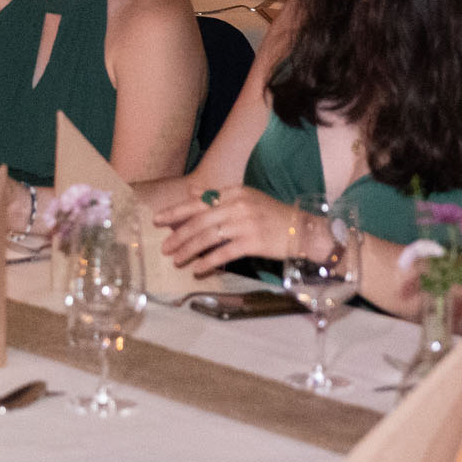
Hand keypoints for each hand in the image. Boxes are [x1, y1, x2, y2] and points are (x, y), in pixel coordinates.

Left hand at [155, 185, 303, 273]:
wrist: (304, 230)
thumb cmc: (273, 216)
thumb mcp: (247, 199)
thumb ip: (218, 197)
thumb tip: (193, 193)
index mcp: (234, 192)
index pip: (198, 202)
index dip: (176, 211)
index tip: (158, 220)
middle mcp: (238, 205)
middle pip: (199, 221)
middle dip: (178, 235)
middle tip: (164, 247)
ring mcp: (246, 223)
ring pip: (208, 237)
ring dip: (188, 250)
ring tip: (176, 260)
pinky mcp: (253, 242)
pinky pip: (224, 253)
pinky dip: (208, 261)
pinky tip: (197, 269)